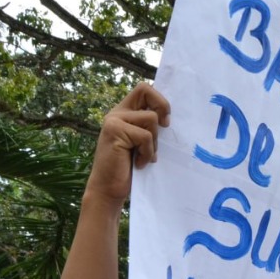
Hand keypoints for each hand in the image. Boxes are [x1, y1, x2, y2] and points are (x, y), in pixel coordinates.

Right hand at [85, 83, 170, 205]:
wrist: (109, 189)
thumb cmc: (129, 169)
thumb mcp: (144, 144)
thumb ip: (150, 129)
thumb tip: (170, 118)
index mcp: (125, 113)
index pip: (144, 89)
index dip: (160, 100)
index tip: (166, 121)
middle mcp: (117, 113)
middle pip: (146, 89)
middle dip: (162, 106)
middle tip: (165, 127)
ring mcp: (114, 121)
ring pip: (151, 118)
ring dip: (154, 142)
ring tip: (144, 156)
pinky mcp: (114, 131)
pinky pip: (145, 136)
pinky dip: (148, 153)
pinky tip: (139, 163)